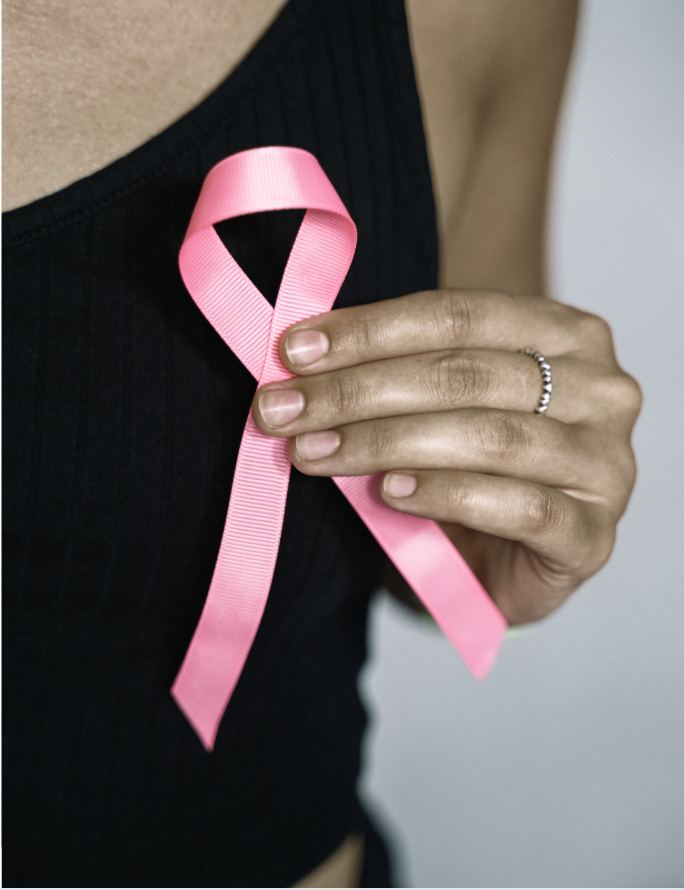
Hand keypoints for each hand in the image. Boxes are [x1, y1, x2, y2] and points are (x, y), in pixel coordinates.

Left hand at [252, 290, 641, 625]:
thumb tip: (299, 353)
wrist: (502, 563)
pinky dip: (443, 495)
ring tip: (313, 451)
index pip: (460, 315)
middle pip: (467, 375)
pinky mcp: (594, 537)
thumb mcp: (433, 405)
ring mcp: (607, 465)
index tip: (293, 349)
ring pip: (488, 438)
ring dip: (383, 442)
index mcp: (568, 334)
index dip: (370, 330)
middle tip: (282, 408)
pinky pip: (517, 508)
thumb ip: (394, 371)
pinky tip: (387, 494)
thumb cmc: (467, 469)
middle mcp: (602, 390)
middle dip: (359, 390)